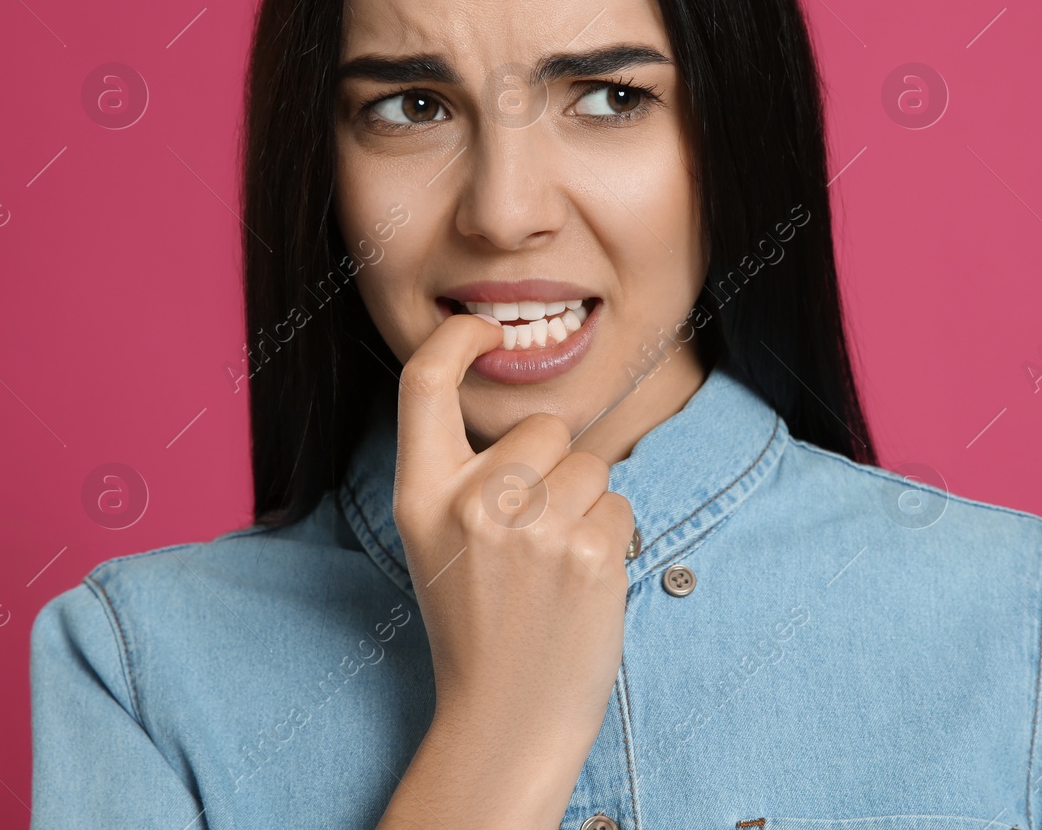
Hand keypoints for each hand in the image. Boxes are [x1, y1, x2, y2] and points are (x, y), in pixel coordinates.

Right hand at [377, 311, 633, 828]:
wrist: (507, 715)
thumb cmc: (478, 623)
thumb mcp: (437, 542)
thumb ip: (462, 474)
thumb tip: (517, 400)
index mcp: (420, 496)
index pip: (421, 385)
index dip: (453, 339)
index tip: (480, 327)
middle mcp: (471, 504)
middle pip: (541, 428)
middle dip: (553, 467)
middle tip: (533, 536)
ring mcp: (532, 528)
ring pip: (590, 465)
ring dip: (587, 506)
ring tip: (555, 567)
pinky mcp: (589, 552)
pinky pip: (620, 504)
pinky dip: (612, 538)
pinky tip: (581, 584)